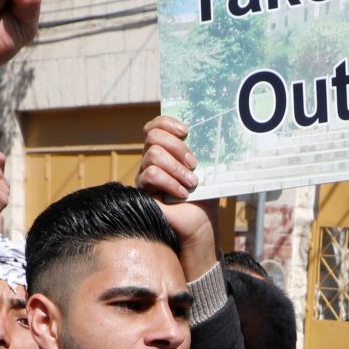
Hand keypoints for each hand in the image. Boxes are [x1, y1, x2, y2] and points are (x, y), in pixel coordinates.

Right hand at [136, 114, 216, 276]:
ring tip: (191, 183)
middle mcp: (151, 161)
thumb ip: (199, 150)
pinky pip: (151, 175)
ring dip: (176, 168)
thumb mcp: (205, 170)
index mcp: (165, 152)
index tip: (186, 130)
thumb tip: (207, 128)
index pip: (154, 126)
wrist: (200, 225)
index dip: (167, 122)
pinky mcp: (141, 193)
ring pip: (152, 155)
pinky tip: (182, 194)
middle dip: (176, 147)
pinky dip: (170, 182)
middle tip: (193, 164)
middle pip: (152, 136)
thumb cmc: (204, 198)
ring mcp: (144, 176)